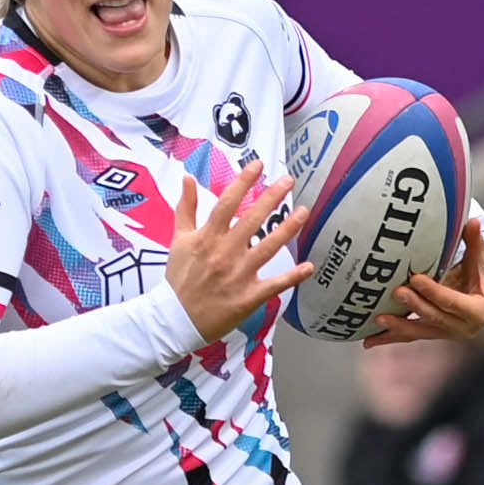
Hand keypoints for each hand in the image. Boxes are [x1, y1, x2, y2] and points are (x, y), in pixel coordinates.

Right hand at [165, 162, 310, 343]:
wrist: (175, 319)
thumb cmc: (179, 278)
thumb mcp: (178, 240)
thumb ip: (186, 208)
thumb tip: (188, 178)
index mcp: (207, 237)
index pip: (227, 203)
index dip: (243, 182)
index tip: (259, 165)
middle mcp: (225, 253)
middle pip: (252, 220)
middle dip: (272, 197)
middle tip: (288, 180)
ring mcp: (238, 275)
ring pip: (267, 248)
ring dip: (288, 229)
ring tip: (304, 211)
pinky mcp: (248, 297)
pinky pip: (274, 285)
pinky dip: (293, 277)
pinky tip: (309, 266)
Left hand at [362, 216, 483, 349]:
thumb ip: (476, 240)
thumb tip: (472, 220)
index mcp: (480, 310)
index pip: (452, 302)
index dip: (434, 291)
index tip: (415, 278)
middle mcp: (465, 327)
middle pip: (435, 318)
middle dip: (414, 306)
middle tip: (395, 291)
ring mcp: (449, 333)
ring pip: (420, 332)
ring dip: (397, 327)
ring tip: (377, 319)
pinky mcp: (435, 333)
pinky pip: (412, 335)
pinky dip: (390, 338)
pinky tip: (368, 341)